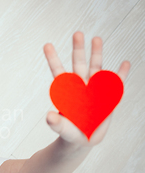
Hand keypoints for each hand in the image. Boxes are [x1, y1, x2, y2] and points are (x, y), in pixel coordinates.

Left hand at [43, 31, 130, 145]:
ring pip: (96, 68)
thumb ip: (56, 123)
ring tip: (96, 38)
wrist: (83, 139)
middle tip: (77, 33)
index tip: (47, 45)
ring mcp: (95, 90)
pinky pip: (116, 84)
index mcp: (67, 91)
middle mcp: (80, 86)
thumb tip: (49, 117)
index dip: (53, 59)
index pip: (58, 72)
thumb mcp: (62, 129)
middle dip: (78, 49)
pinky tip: (125, 63)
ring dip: (97, 53)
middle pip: (78, 64)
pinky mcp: (108, 97)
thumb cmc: (70, 132)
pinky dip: (120, 74)